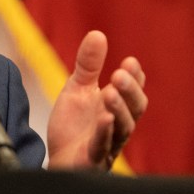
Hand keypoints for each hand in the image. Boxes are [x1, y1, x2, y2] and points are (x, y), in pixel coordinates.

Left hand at [46, 30, 146, 170]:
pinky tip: (104, 118)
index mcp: (117, 107)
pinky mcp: (94, 159)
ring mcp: (108, 144)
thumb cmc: (74, 125)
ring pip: (122, 129)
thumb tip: (98, 33)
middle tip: (120, 73)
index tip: (130, 62)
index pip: (133, 92)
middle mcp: (118, 126)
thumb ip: (88, 65)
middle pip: (134, 109)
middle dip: (129, 91)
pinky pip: (102, 147)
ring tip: (109, 91)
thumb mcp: (78, 88)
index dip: (135, 78)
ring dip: (118, 109)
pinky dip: (104, 133)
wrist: (58, 157)